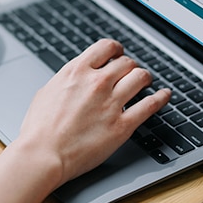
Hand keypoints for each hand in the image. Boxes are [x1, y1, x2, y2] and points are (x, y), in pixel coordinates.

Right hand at [17, 38, 170, 185]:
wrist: (42, 154)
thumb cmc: (38, 129)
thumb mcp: (47, 91)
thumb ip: (66, 80)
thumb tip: (75, 78)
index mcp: (77, 71)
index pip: (106, 47)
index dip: (116, 49)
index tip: (118, 54)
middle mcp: (97, 83)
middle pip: (126, 62)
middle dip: (129, 66)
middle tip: (130, 73)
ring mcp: (111, 103)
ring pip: (140, 78)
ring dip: (145, 78)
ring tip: (146, 81)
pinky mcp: (121, 126)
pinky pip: (150, 106)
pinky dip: (160, 98)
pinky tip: (164, 95)